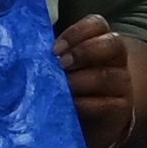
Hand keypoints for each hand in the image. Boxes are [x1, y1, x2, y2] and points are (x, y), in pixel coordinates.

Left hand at [55, 16, 146, 147]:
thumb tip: (24, 51)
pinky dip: (84, 104)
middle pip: (112, 43)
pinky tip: (69, 106)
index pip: (98, 24)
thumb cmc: (72, 87)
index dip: (76, 32)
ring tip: (61, 88)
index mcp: (100, 41)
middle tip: (60, 65)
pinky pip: (105, 104)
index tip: (55, 49)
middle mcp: (116, 59)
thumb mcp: (64, 68)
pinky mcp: (120, 108)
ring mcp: (122, 83)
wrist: (91, 122)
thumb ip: (53, 56)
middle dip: (83, 52)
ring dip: (79, 81)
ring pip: (106, 75)